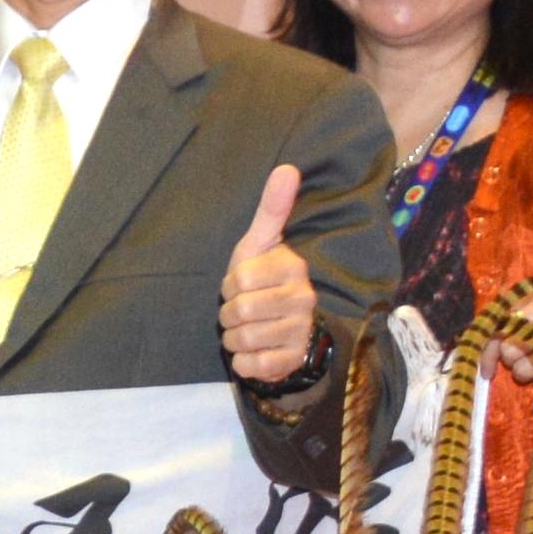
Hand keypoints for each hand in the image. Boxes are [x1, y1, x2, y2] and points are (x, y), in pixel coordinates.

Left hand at [215, 165, 323, 386]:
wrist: (282, 326)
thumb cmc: (265, 278)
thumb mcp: (261, 242)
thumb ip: (272, 208)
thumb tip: (287, 167)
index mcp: (293, 268)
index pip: (238, 280)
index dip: (230, 285)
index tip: (243, 285)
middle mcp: (303, 300)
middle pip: (238, 311)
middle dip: (229, 314)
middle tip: (242, 310)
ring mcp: (300, 332)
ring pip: (242, 339)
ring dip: (234, 338)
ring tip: (246, 329)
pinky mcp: (294, 362)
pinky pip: (251, 366)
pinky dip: (243, 361)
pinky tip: (254, 351)